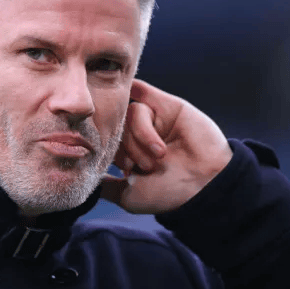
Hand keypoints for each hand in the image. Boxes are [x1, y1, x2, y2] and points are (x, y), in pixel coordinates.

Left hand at [100, 79, 232, 213]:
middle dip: (127, 148)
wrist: (204, 185)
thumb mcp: (129, 196)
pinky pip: (142, 92)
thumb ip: (106, 186)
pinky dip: (137, 93)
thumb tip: (85, 180)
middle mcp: (138, 136)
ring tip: (160, 155)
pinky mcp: (167, 105)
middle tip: (144, 166)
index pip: (106, 143)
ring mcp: (152, 120)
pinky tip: (138, 101)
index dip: (111, 154)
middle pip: (115, 127)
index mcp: (129, 155)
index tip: (129, 172)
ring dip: (141, 136)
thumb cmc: (168, 194)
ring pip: (129, 114)